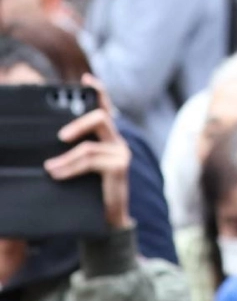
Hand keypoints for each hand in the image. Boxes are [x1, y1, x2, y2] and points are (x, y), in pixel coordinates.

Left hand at [44, 77, 131, 230]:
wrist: (109, 222)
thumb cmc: (93, 194)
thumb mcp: (83, 170)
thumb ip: (76, 156)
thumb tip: (51, 150)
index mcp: (109, 140)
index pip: (107, 109)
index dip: (98, 91)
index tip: (85, 79)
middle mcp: (118, 142)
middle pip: (102, 118)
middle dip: (78, 123)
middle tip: (59, 136)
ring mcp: (121, 153)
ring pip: (92, 143)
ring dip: (67, 156)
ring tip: (50, 167)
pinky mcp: (120, 167)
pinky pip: (91, 160)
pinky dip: (71, 167)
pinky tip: (58, 174)